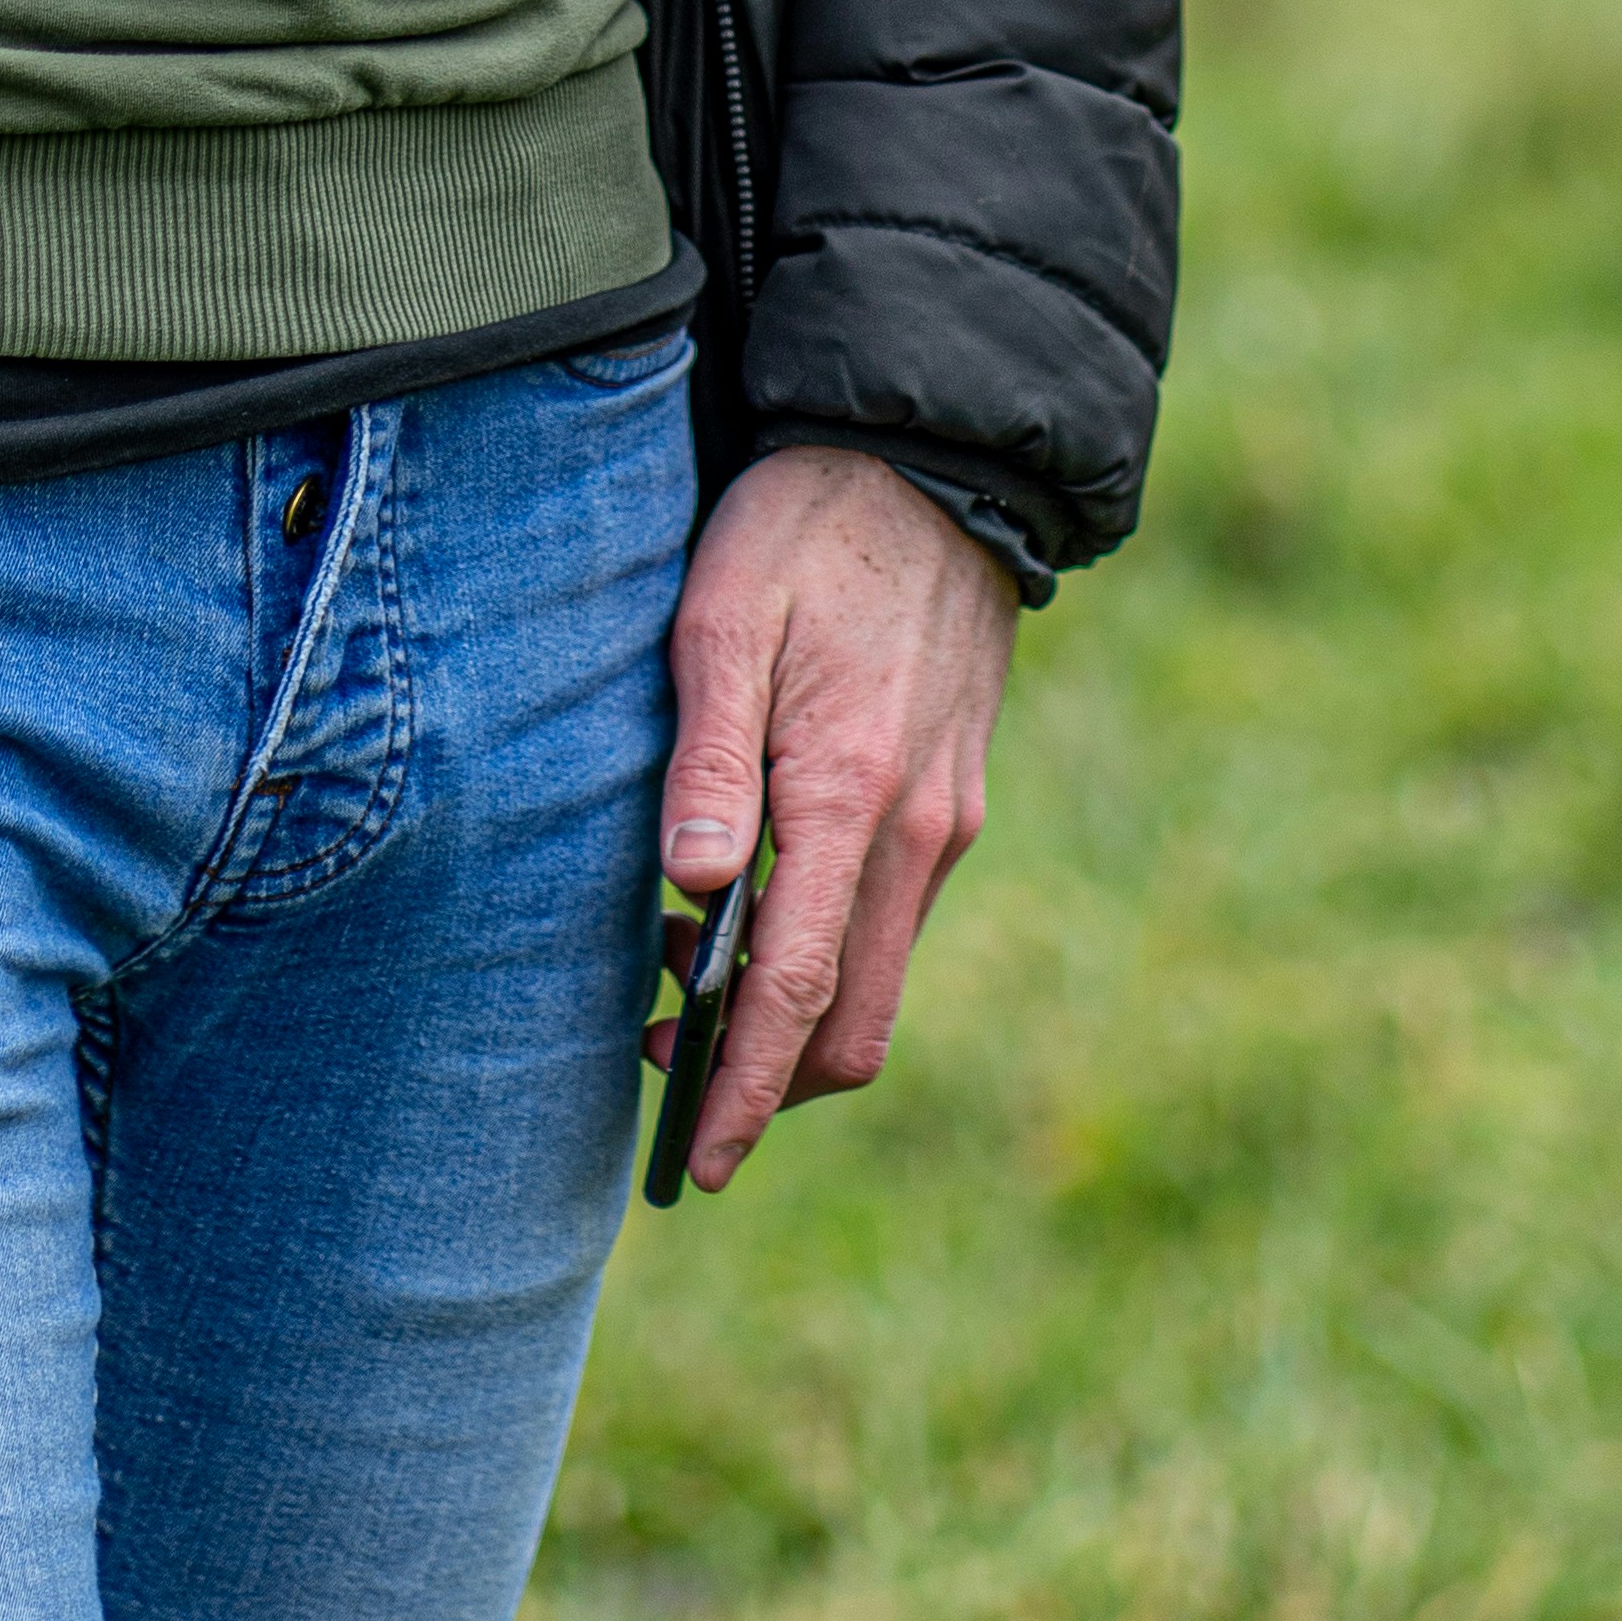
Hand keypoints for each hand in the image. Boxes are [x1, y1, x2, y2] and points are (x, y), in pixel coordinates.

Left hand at [651, 449, 1015, 1193]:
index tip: (698, 1162)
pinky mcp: (954, 793)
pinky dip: (828, 947)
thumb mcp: (721, 622)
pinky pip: (895, 913)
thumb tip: (691, 896)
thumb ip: (707, 764)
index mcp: (849, 795)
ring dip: (792, 1010)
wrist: (932, 458)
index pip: (796, 991)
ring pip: (878, 972)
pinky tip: (753, 901)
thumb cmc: (803, 530)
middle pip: (853, 1021)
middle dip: (769, 1080)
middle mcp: (915, 830)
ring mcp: (946, 817)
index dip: (744, 1088)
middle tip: (667, 1068)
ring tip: (682, 969)